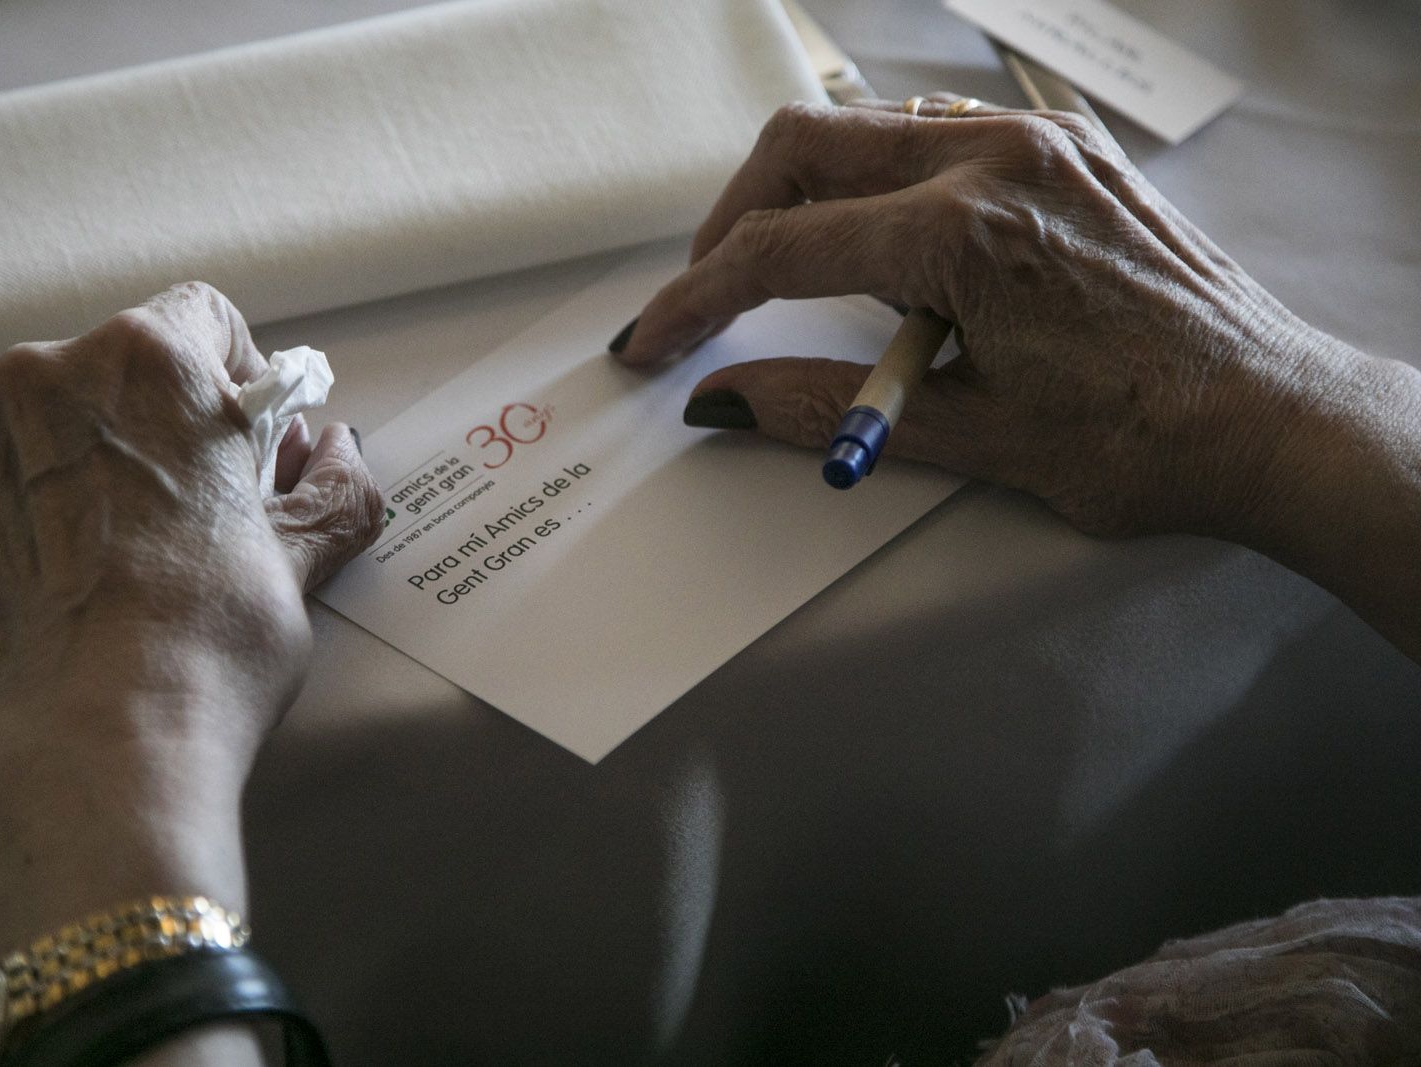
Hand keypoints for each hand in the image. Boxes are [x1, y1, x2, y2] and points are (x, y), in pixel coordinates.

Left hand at [0, 282, 382, 958]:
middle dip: (159, 422)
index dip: (238, 379)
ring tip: (120, 554)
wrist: (98, 749)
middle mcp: (46, 376)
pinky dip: (16, 513)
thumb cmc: (208, 644)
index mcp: (152, 363)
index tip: (248, 445)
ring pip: (42, 420)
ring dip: (82, 462)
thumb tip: (340, 453)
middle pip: (116, 366)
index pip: (204, 318)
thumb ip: (333, 486)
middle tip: (193, 508)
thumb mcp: (302, 558)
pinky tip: (58, 580)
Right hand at [615, 100, 1356, 538]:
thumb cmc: (1144, 440)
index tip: (653, 340)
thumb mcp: (970, 434)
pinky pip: (932, 128)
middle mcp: (996, 160)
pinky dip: (877, 178)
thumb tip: (723, 402)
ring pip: (865, 124)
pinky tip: (882, 245)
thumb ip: (827, 407)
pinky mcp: (1062, 149)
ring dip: (803, 195)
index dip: (695, 300)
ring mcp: (1035, 142)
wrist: (1272, 420)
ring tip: (793, 283)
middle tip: (706, 299)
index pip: (780, 251)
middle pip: (803, 145)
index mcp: (967, 235)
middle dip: (730, 224)